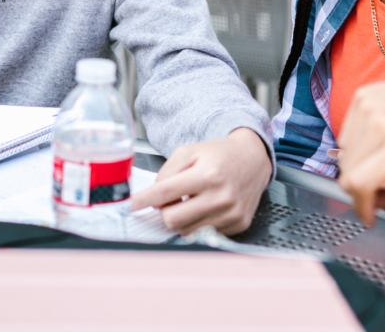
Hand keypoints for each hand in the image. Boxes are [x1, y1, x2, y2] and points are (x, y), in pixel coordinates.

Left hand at [130, 128, 271, 235]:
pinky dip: (198, 222)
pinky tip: (205, 207)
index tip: (131, 206)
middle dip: (164, 211)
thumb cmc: (219, 155)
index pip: (166, 192)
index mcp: (208, 174)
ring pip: (187, 230)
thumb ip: (167, 173)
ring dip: (181, 218)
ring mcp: (231, 213)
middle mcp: (221, 196)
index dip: (143, 200)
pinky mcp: (238, 224)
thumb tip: (153, 199)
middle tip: (169, 200)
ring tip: (190, 201)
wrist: (253, 159)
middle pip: (173, 219)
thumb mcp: (189, 151)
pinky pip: (204, 233)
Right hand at [335, 65, 384, 231]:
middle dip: (362, 193)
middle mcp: (380, 123)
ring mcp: (367, 107)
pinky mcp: (362, 96)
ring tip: (384, 167)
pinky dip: (356, 148)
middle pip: (348, 174)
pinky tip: (379, 146)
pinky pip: (346, 134)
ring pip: (344, 156)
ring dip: (358, 170)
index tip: (370, 216)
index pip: (360, 183)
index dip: (361, 207)